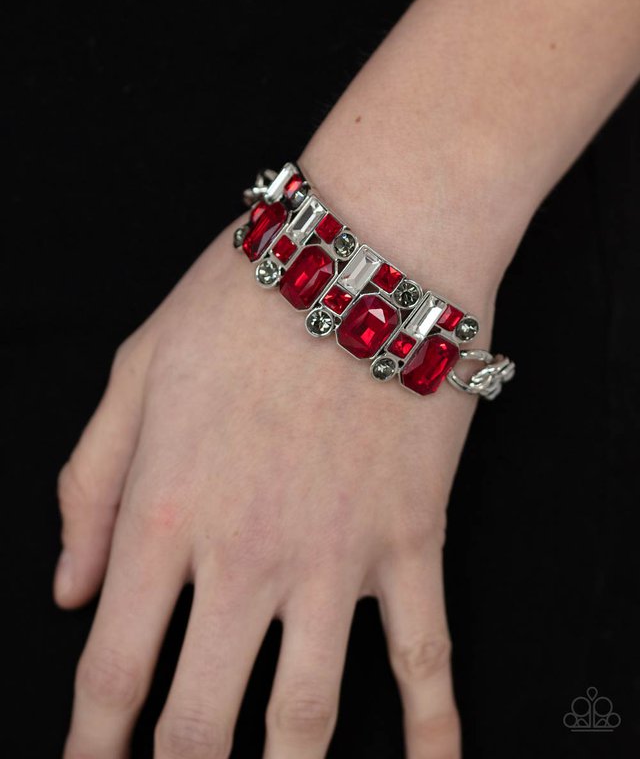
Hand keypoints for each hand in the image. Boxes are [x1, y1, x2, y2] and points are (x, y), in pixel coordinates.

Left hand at [55, 215, 490, 758]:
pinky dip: (434, 733)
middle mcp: (246, 556)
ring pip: (306, 719)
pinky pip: (427, 658)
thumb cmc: (246, 295)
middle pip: (199, 726)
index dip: (90, 750)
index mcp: (166, 514)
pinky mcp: (411, 540)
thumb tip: (63, 588)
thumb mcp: (137, 368)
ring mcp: (336, 556)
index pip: (111, 672)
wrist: (372, 246)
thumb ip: (90, 481)